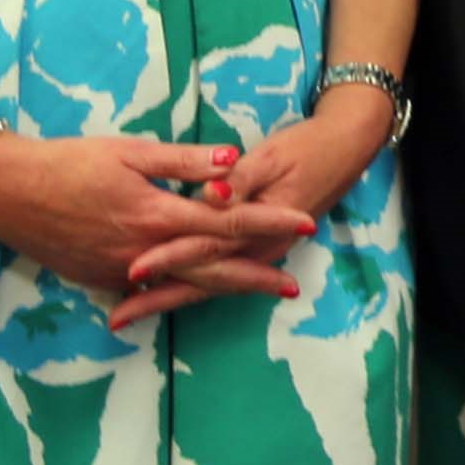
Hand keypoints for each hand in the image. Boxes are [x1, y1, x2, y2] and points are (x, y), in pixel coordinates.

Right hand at [0, 132, 312, 323]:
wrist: (5, 192)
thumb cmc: (68, 162)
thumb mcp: (129, 152)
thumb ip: (183, 161)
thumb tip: (233, 159)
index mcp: (155, 216)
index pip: (226, 222)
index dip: (269, 222)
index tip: (305, 222)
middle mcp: (142, 252)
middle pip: (212, 268)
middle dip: (255, 276)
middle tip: (292, 283)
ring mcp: (120, 271)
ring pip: (183, 283)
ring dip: (223, 286)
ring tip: (258, 289)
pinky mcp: (101, 279)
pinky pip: (150, 287)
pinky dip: (180, 288)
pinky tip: (203, 289)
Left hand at [111, 88, 394, 330]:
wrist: (348, 148)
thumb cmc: (309, 148)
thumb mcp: (274, 157)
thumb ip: (240, 177)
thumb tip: (210, 193)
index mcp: (264, 225)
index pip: (208, 246)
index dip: (170, 257)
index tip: (132, 270)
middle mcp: (262, 248)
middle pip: (203, 279)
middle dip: (159, 298)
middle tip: (117, 316)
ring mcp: (261, 252)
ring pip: (208, 284)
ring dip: (167, 300)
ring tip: (126, 314)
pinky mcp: (257, 248)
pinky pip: (218, 276)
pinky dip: (187, 287)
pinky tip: (159, 293)